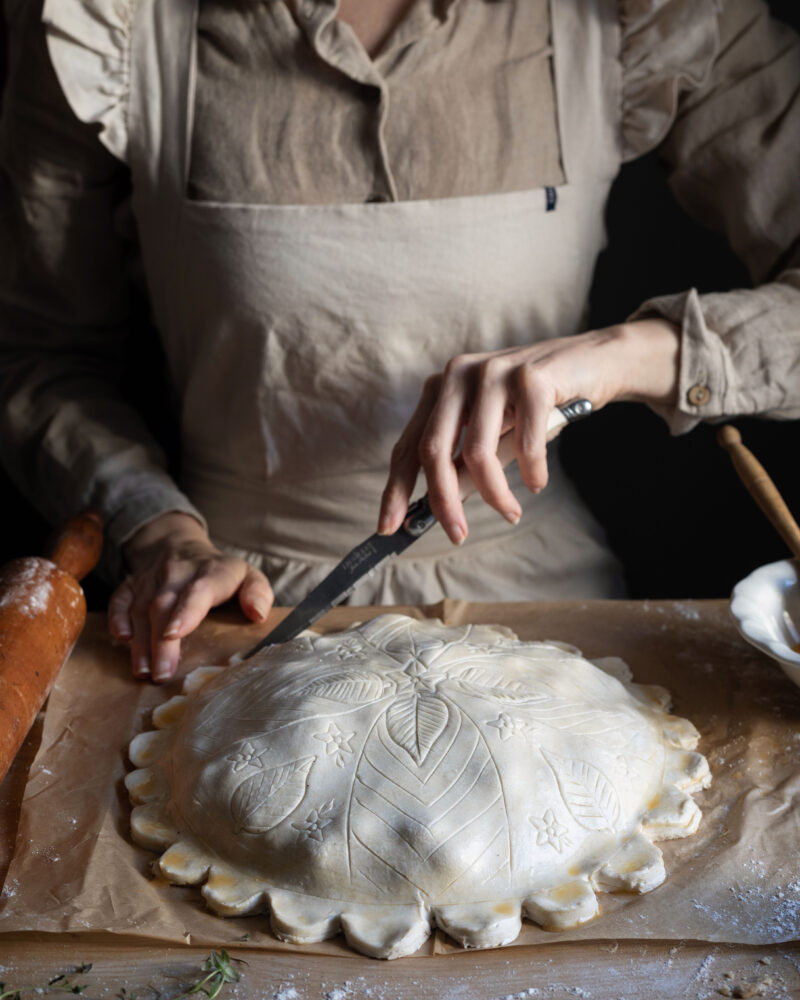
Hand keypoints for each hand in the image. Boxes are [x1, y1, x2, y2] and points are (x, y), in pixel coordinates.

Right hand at [108, 512, 273, 681]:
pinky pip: (120, 599)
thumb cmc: (220, 574)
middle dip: (160, 641)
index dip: (185, 611)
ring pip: (142, 607)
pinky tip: (121, 638)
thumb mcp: (248, 576)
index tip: (175, 634)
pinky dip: (117, 617)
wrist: (179, 545)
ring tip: (143, 670)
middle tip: (161, 673)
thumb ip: (258, 593)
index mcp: (211, 573)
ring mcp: (152, 578)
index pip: (198, 591)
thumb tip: (258, 614)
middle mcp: (178, 573)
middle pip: (164, 605)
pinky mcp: (132, 584)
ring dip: (140, 640)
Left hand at [378, 319, 679, 543]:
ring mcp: (493, 371)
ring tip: (512, 512)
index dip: (395, 488)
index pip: (408, 445)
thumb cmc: (536, 406)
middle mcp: (458, 374)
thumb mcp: (493, 438)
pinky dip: (532, 472)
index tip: (388, 527)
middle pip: (433, 450)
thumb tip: (436, 510)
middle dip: (442, 501)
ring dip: (494, 494)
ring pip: (477, 452)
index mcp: (441, 388)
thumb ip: (463, 467)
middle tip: (457, 535)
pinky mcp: (531, 376)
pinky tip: (537, 483)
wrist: (593, 364)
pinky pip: (525, 442)